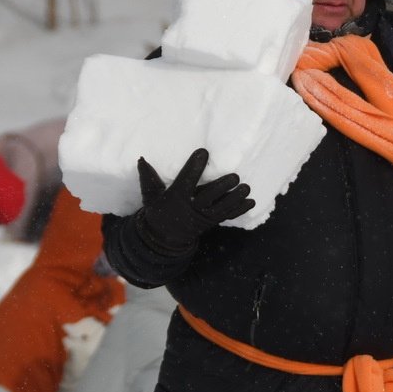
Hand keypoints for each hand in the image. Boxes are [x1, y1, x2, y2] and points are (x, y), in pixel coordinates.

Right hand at [134, 148, 254, 256]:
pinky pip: (226, 216)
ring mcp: (203, 216)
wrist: (164, 239)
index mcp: (176, 198)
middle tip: (235, 177)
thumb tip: (141, 159)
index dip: (194, 167)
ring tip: (247, 188)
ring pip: (221, 208)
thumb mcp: (150, 196)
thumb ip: (148, 178)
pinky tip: (251, 202)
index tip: (203, 152)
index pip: (186, 180)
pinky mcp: (211, 221)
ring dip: (235, 199)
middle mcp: (191, 207)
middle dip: (222, 188)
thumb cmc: (158, 210)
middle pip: (208, 198)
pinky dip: (239, 210)